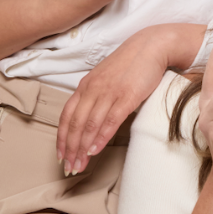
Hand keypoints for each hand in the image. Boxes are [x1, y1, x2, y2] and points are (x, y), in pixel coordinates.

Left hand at [56, 22, 203, 173]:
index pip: (67, 116)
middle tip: (69, 168)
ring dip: (82, 149)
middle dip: (70, 149)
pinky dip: (100, 138)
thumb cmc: (131, 62)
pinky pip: (109, 121)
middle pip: (75, 124)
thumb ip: (96, 94)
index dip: (62, 138)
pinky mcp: (126, 96)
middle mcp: (93, 89)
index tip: (60, 155)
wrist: (151, 46)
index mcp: (86, 85)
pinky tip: (95, 151)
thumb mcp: (106, 77)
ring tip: (79, 166)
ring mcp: (109, 92)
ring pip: (89, 125)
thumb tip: (91, 114)